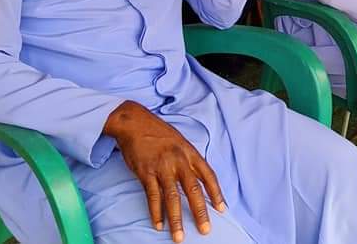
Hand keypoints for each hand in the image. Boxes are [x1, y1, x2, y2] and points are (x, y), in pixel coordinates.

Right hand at [104, 101, 225, 242]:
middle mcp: (179, 161)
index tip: (221, 209)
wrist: (135, 122)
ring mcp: (162, 167)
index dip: (216, 193)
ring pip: (172, 197)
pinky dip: (156, 212)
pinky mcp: (145, 172)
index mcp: (191, 153)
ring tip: (179, 236)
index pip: (208, 176)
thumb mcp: (181, 142)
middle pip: (193, 190)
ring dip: (176, 219)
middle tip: (205, 229)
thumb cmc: (159, 133)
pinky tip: (159, 224)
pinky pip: (152, 196)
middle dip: (199, 212)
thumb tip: (198, 178)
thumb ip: (190, 160)